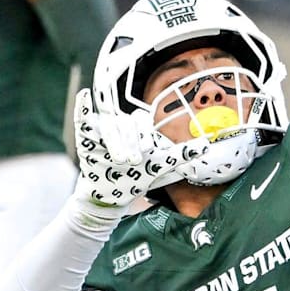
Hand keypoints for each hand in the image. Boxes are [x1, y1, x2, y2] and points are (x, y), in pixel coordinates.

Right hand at [72, 89, 207, 211]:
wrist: (112, 194)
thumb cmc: (138, 178)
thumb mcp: (161, 168)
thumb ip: (183, 155)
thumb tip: (207, 145)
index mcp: (138, 129)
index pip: (141, 121)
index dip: (145, 135)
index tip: (149, 152)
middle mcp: (121, 126)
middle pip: (127, 123)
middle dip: (131, 142)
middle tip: (134, 161)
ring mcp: (103, 130)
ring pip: (110, 126)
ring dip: (115, 142)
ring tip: (118, 161)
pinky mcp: (86, 137)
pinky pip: (83, 118)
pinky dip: (82, 106)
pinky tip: (84, 95)